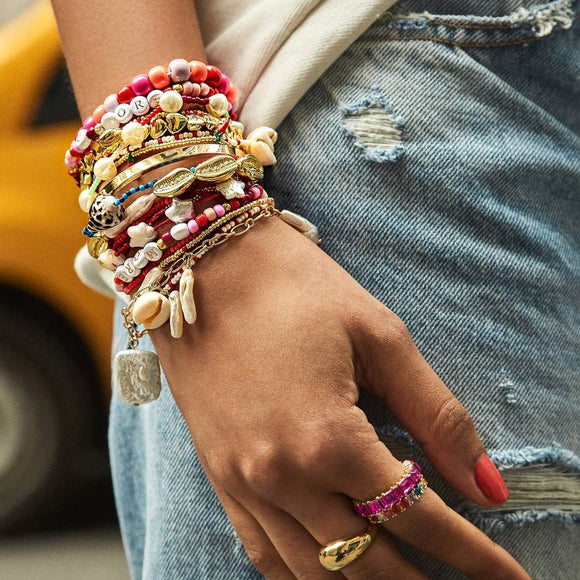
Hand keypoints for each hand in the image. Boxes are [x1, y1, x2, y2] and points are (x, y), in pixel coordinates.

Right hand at [150, 215, 528, 578]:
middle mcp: (280, 475)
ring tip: (404, 577)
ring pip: (313, 572)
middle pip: (367, 561)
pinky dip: (303, 576)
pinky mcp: (218, 475)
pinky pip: (261, 553)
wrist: (205, 269)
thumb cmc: (295, 289)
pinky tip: (329, 570)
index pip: (416, 516)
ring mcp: (241, 482)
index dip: (472, 553)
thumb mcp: (379, 336)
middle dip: (422, 579)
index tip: (508, 576)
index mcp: (329, 437)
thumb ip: (435, 415)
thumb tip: (488, 485)